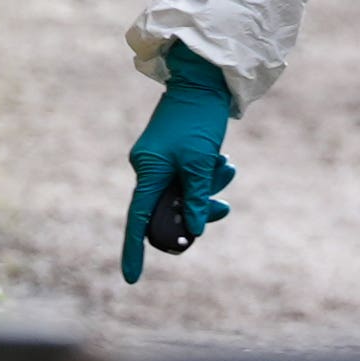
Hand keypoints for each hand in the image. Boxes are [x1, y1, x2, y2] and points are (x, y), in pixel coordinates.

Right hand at [122, 46, 239, 279]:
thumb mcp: (202, 163)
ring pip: (183, 194)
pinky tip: (223, 163)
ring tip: (228, 166)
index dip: (134, 251)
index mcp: (148, 171)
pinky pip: (187, 179)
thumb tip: (193, 229)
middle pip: (168, 209)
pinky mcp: (170, 155)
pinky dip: (206, 177)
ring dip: (208, 189)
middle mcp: (147, 169)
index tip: (132, 279)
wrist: (203, 81)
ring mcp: (158, 162)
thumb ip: (197, 198)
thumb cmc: (199, 120)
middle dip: (197, 209)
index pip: (137, 220)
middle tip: (223, 207)